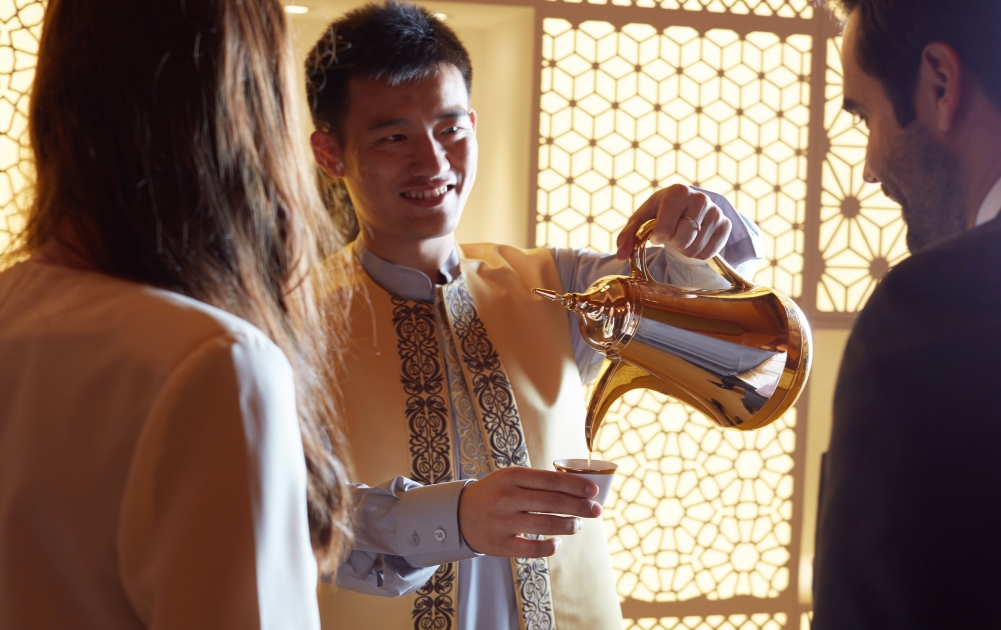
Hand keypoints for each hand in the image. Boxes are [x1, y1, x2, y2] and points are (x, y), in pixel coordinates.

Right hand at [457, 466, 600, 557]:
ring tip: (578, 525)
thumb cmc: (495, 493)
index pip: (551, 481)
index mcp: (512, 476)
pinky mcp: (500, 544)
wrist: (460, 514)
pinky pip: (532, 548)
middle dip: (579, 507)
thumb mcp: (511, 478)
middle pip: (552, 503)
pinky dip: (550, 546)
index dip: (576, 486)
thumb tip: (577, 488)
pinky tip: (558, 542)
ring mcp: (503, 521)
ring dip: (569, 525)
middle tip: (596, 510)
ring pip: (546, 525)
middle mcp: (507, 497)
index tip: (594, 491)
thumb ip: (538, 482)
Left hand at [615, 184, 731, 260]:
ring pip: (695, 249)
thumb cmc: (659, 213)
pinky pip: (708, 253)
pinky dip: (697, 253)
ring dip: (684, 250)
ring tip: (683, 236)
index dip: (658, 237)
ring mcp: (716, 212)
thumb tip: (621, 255)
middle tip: (672, 235)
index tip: (657, 234)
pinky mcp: (726, 225)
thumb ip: (627, 236)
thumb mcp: (641, 220)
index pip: (665, 229)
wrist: (685, 205)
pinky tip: (694, 240)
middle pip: (683, 240)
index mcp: (677, 192)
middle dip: (673, 243)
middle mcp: (700, 198)